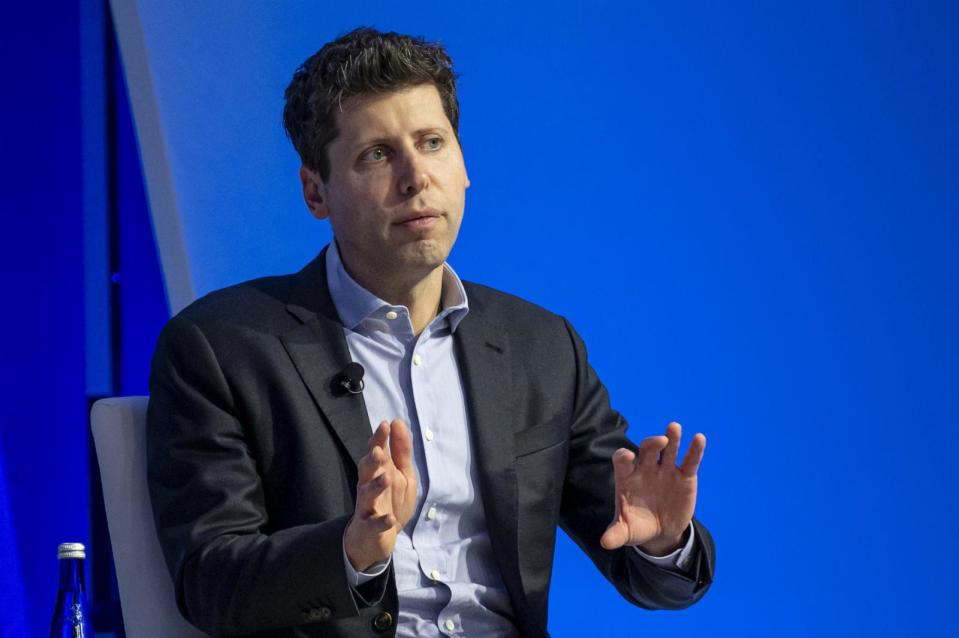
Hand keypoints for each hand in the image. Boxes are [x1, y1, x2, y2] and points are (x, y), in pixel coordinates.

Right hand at [344, 419, 416, 570]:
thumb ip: (402, 451)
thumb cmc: (390, 500)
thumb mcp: (403, 474)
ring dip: (376, 486)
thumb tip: (397, 422)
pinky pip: (373, 524)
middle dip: (372, 461)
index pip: (375, 451)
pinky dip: (381, 521)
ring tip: (386, 478)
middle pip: (366, 470)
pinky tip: (389, 518)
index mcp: (377, 471)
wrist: (377, 538)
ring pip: (366, 494)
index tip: (385, 425)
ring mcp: (367, 506)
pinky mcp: (368, 527)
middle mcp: (368, 485)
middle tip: (379, 451)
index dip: (379, 439)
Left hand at [600, 422, 704, 554]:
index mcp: (628, 477)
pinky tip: (699, 438)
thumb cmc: (638, 526)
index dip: (624, 456)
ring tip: (674, 427)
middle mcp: (646, 469)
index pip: (622, 459)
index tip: (628, 457)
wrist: (660, 531)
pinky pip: (690, 461)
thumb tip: (604, 543)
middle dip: (652, 443)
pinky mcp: (684, 476)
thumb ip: (615, 534)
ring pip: (668, 449)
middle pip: (647, 449)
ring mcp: (666, 470)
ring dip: (671, 437)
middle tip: (660, 441)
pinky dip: (695, 450)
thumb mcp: (626, 532)